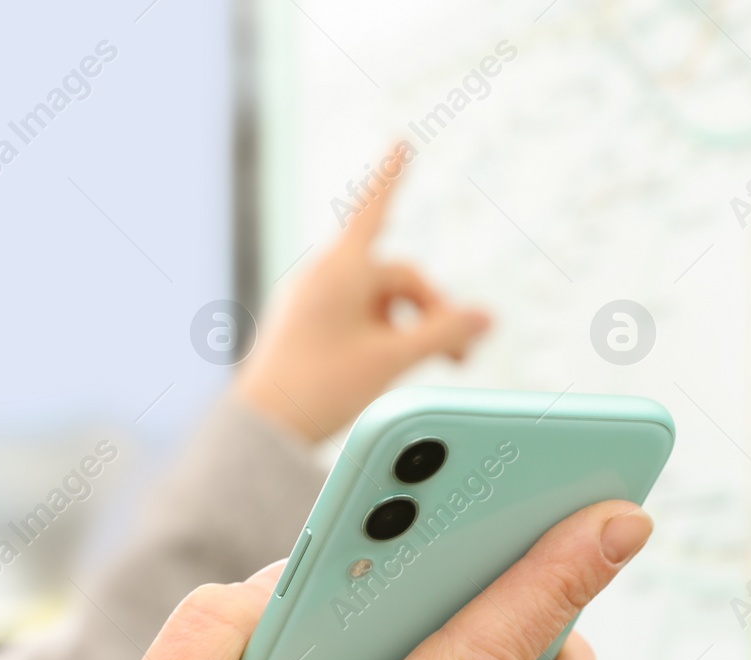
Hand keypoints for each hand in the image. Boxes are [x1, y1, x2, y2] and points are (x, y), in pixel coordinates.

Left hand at [233, 145, 490, 441]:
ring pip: (378, 301)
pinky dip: (383, 334)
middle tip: (461, 358)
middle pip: (395, 276)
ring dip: (410, 327)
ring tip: (425, 366)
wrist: (263, 426)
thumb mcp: (395, 358)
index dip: (392, 176)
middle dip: (432, 311)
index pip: (375, 207)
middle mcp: (324, 276)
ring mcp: (312, 301)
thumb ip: (446, 333)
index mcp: (341, 268)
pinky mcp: (306, 326)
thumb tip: (487, 316)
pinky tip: (389, 367)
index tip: (401, 143)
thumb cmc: (322, 386)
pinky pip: (355, 316)